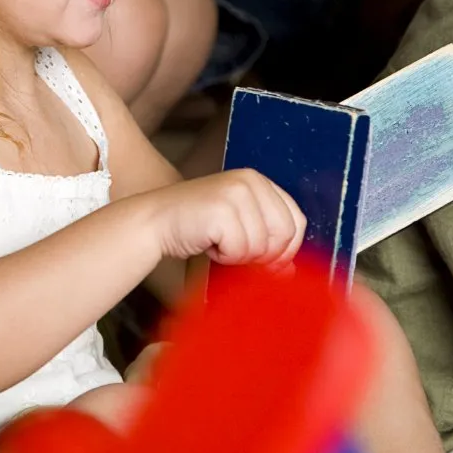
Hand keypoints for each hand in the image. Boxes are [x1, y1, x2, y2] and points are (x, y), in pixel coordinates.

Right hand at [143, 168, 305, 265]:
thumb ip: (266, 243)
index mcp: (259, 181)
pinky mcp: (222, 209)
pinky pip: (240, 250)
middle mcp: (251, 181)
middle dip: (262, 255)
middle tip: (236, 251)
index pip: (296, 221)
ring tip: (217, 242)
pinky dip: (224, 256)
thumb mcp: (239, 228)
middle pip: (284, 234)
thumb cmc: (196, 225)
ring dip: (239, 256)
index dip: (285, 248)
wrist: (155, 221)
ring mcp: (236, 193)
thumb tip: (289, 271)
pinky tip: (208, 243)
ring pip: (261, 246)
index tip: (268, 261)